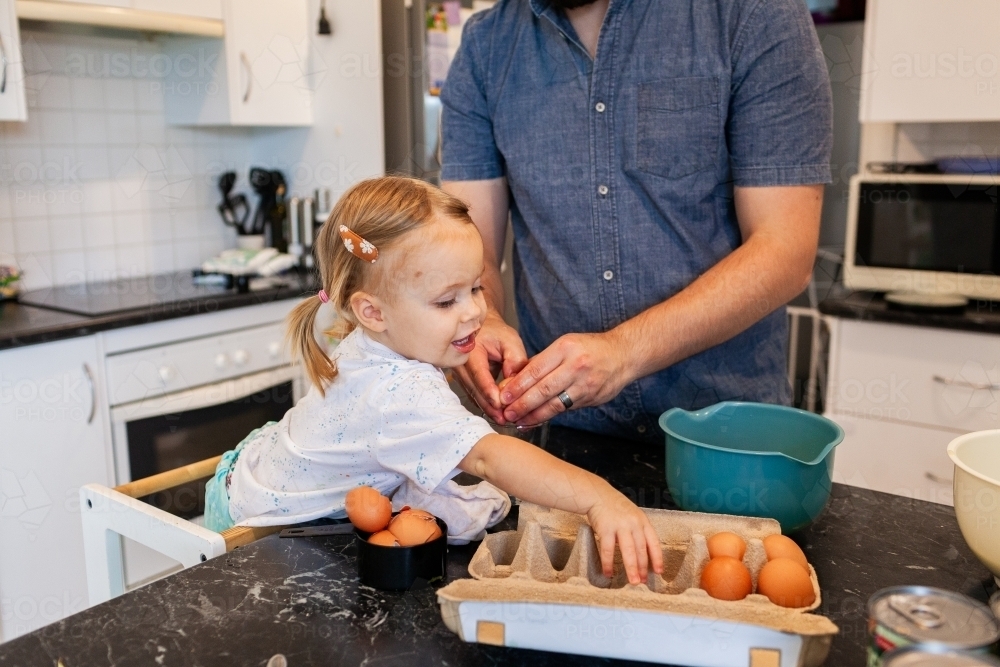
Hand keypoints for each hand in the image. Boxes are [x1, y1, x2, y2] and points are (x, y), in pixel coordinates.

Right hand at [454, 311, 527, 422]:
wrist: (481, 330)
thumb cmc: (496, 333)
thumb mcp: (510, 340)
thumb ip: (514, 359)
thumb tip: (514, 382)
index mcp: (470, 350)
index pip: (478, 373)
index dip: (488, 389)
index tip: (499, 404)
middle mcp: (460, 364)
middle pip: (475, 389)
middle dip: (491, 406)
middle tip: (506, 419)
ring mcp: (460, 375)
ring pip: (474, 395)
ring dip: (489, 409)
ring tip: (505, 420)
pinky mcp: (464, 383)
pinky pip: (475, 396)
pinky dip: (486, 406)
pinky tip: (499, 415)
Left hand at [499, 331, 632, 424]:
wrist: (623, 355)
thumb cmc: (589, 348)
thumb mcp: (565, 345)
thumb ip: (542, 361)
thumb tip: (515, 379)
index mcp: (565, 349)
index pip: (536, 370)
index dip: (518, 385)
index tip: (503, 396)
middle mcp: (575, 366)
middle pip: (544, 389)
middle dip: (522, 404)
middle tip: (506, 413)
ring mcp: (585, 384)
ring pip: (555, 404)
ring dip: (534, 415)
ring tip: (517, 421)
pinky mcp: (591, 399)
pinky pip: (565, 410)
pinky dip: (548, 416)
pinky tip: (535, 420)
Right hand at [587, 490, 662, 583]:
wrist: (597, 495)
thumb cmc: (615, 507)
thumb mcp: (632, 515)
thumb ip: (638, 532)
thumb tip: (641, 555)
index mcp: (642, 521)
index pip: (654, 542)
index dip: (657, 558)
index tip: (659, 571)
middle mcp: (633, 523)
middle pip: (641, 549)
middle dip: (643, 568)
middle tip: (643, 582)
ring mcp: (620, 525)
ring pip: (628, 551)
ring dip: (631, 568)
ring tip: (632, 582)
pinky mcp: (606, 528)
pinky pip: (608, 549)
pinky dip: (608, 563)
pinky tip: (608, 572)